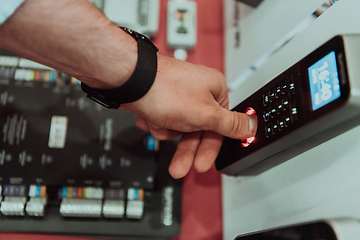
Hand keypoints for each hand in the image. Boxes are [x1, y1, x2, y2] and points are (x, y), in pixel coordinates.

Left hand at [121, 54, 257, 178]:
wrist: (129, 80)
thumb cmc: (165, 89)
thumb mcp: (206, 114)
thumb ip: (231, 124)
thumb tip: (252, 126)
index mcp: (214, 91)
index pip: (221, 127)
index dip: (212, 147)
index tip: (205, 164)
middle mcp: (197, 92)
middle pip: (197, 130)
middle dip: (185, 149)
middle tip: (180, 168)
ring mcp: (176, 95)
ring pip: (176, 128)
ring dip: (165, 129)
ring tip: (158, 122)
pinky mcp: (159, 100)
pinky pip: (161, 121)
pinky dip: (154, 122)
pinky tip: (149, 114)